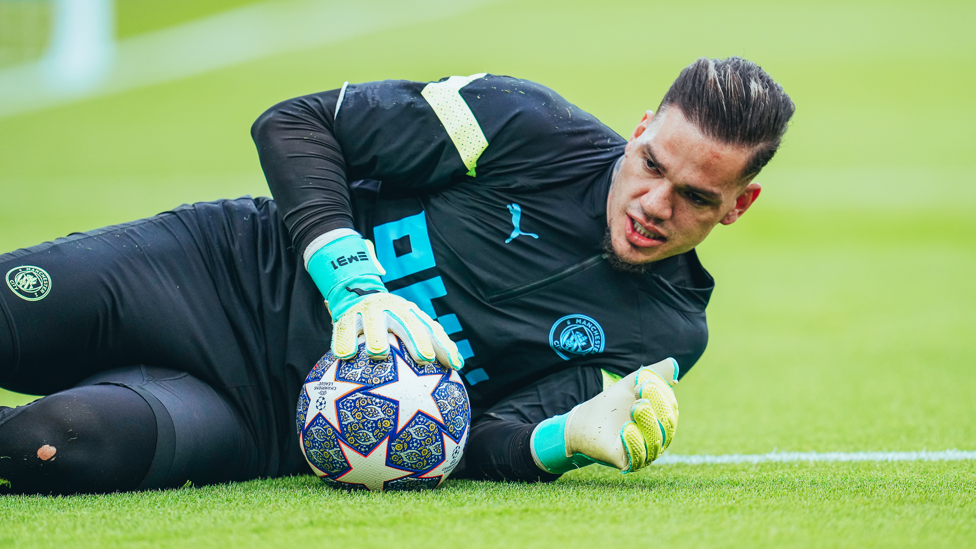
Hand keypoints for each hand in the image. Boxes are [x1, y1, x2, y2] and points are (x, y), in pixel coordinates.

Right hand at [331, 292, 463, 369]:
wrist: (356, 291)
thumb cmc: (390, 320)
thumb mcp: (409, 323)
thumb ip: (428, 342)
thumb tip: (457, 368)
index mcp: (411, 313)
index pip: (432, 329)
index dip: (444, 346)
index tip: (455, 366)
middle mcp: (393, 309)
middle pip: (407, 323)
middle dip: (417, 339)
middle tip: (425, 359)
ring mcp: (369, 311)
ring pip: (374, 323)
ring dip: (377, 337)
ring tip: (378, 353)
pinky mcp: (346, 316)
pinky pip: (344, 330)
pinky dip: (344, 341)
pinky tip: (345, 356)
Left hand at [531, 358, 678, 473]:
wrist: (583, 421)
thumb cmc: (609, 404)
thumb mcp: (630, 385)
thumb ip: (651, 374)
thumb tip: (672, 363)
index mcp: (661, 420)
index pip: (670, 407)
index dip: (661, 393)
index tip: (643, 381)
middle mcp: (657, 438)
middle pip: (667, 424)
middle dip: (657, 406)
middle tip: (640, 392)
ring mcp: (644, 452)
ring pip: (656, 440)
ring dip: (648, 422)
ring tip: (636, 407)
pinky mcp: (628, 462)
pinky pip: (638, 456)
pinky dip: (635, 442)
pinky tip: (627, 428)